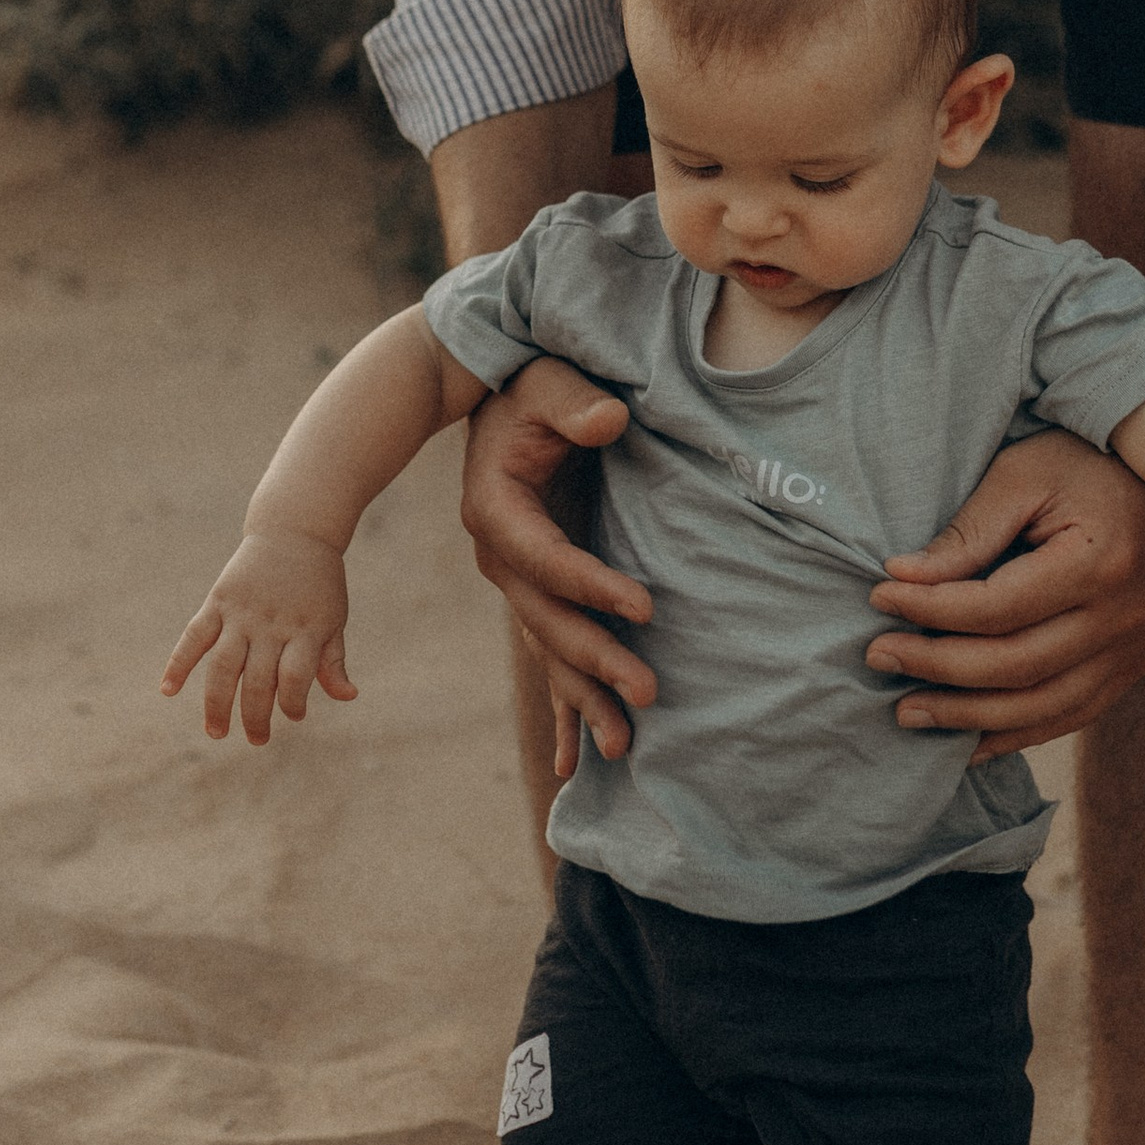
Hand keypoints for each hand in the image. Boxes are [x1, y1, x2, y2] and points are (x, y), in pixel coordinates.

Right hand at [162, 530, 357, 745]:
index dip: (293, 704)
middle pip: (257, 680)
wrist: (296, 530)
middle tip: (257, 740)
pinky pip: (194, 636)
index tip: (294, 716)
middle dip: (255, 717)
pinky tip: (168, 690)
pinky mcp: (219, 601)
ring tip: (216, 732)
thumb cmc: (319, 582)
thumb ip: (334, 659)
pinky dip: (179, 662)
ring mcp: (242, 613)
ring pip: (223, 666)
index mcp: (304, 630)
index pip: (295, 679)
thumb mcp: (334, 619)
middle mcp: (271, 624)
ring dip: (217, 703)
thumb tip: (348, 697)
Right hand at [460, 357, 649, 772]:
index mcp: (495, 510)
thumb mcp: (549, 381)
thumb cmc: (533, 386)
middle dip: (597, 660)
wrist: (507, 398)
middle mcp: (498, 556)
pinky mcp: (537, 591)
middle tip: (648, 692)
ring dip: (584, 698)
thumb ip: (575, 402)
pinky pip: (548, 656)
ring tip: (625, 746)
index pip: (547, 559)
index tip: (647, 606)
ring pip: (549, 650)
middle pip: (547, 620)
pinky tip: (571, 764)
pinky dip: (560, 709)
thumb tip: (611, 420)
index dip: (593, 585)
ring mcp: (516, 581)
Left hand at [867, 429, 1144, 754]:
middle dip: (937, 667)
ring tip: (908, 712)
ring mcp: (1137, 649)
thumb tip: (902, 579)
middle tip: (878, 657)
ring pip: (1042, 706)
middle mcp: (1126, 618)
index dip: (931, 610)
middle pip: (1016, 665)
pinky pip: (1072, 715)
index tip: (880, 597)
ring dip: (969, 717)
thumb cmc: (1082, 462)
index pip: (997, 607)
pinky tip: (968, 742)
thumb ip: (967, 533)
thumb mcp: (1020, 476)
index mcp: (1100, 562)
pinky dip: (1017, 732)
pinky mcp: (1135, 664)